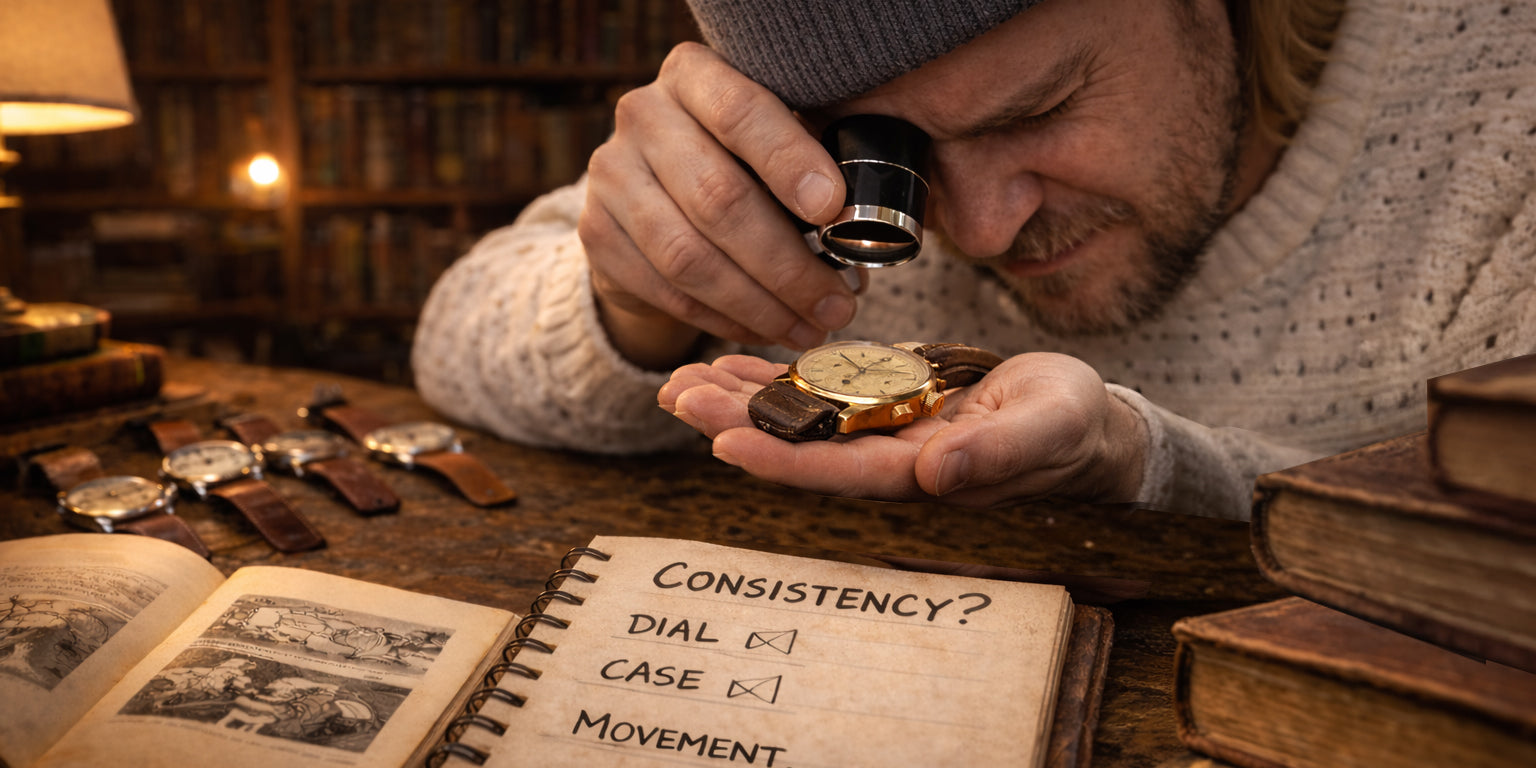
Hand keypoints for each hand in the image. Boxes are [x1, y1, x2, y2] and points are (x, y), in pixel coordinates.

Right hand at [578, 42, 858, 369]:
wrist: (651, 190)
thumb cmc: (740, 159)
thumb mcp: (775, 136)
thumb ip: (811, 159)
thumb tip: (862, 225)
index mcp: (693, 75)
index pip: (740, 112)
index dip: (788, 162)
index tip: (834, 208)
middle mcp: (642, 115)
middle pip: (717, 198)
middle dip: (787, 265)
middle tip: (837, 305)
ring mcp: (610, 175)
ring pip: (689, 257)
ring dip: (759, 304)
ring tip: (809, 328)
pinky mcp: (596, 233)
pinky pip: (666, 291)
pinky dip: (723, 319)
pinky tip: (764, 329)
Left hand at [657, 352, 1148, 506]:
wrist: (1079, 417)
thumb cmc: (1072, 426)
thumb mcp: (1048, 429)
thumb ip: (995, 453)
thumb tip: (937, 478)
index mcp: (922, 473)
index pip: (840, 472)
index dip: (782, 460)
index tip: (726, 441)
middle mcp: (888, 457)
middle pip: (801, 444)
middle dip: (737, 422)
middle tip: (676, 394)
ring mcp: (882, 430)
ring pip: (800, 416)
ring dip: (741, 399)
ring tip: (682, 377)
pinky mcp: (884, 400)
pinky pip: (819, 389)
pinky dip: (775, 376)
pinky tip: (730, 361)